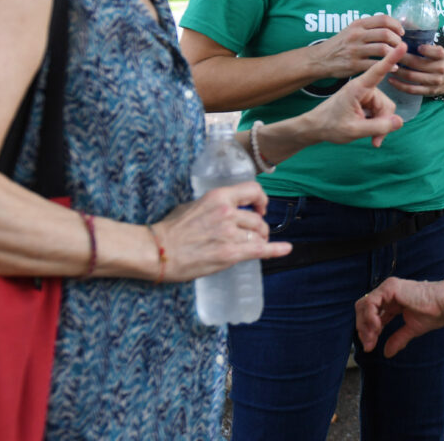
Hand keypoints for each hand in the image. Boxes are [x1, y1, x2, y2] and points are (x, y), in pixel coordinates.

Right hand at [152, 180, 290, 281]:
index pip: (252, 190)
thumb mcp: (193, 205)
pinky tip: (286, 249)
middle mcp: (227, 213)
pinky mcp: (229, 254)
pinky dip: (276, 249)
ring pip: (258, 235)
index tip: (261, 207)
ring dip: (260, 241)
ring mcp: (229, 234)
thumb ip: (213, 206)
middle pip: (257, 219)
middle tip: (255, 234)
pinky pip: (260, 250)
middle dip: (260, 228)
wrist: (157, 250)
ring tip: (256, 245)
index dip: (261, 199)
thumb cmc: (170, 229)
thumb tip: (225, 210)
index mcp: (218, 197)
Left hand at [304, 44, 406, 147]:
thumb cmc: (330, 126)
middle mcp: (363, 88)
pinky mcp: (365, 101)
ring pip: (384, 110)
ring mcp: (365, 95)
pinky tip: (368, 132)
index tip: (402, 44)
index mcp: (358, 88)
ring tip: (370, 138)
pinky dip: (376, 124)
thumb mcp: (354, 130)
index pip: (378, 71)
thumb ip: (378, 127)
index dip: (392, 58)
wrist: (315, 127)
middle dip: (384, 122)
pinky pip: (379, 112)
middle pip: (386, 104)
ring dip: (379, 125)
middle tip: (376, 140)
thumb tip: (399, 122)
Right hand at [315, 15, 403, 78]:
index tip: (401, 33)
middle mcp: (357, 35)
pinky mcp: (354, 64)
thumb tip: (392, 27)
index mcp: (358, 24)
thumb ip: (369, 27)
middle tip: (400, 46)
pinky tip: (392, 67)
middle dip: (397, 41)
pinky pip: (376, 64)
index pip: (383, 19)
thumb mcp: (352, 29)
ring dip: (394, 53)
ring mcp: (355, 50)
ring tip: (397, 57)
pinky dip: (388, 65)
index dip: (396, 25)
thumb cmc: (341, 44)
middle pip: (385, 34)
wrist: (320, 58)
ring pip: (383, 49)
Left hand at [356, 276, 443, 357]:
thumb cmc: (435, 312)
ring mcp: (388, 289)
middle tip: (368, 345)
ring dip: (365, 325)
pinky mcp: (390, 288)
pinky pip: (371, 302)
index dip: (369, 331)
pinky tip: (377, 328)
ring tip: (371, 339)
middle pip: (364, 309)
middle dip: (363, 329)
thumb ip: (398, 339)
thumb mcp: (412, 329)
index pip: (372, 315)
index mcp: (393, 301)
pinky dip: (370, 317)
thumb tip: (387, 353)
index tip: (370, 346)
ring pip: (364, 305)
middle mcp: (388, 293)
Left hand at [386, 43, 443, 96]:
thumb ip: (425, 42)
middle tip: (388, 54)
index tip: (409, 45)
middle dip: (401, 58)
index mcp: (442, 55)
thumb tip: (405, 26)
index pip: (435, 51)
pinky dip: (399, 85)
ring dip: (398, 71)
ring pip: (412, 76)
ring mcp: (435, 81)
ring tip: (388, 66)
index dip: (424, 49)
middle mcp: (440, 68)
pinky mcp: (429, 91)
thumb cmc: (437, 60)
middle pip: (417, 63)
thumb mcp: (437, 50)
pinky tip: (390, 80)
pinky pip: (411, 89)